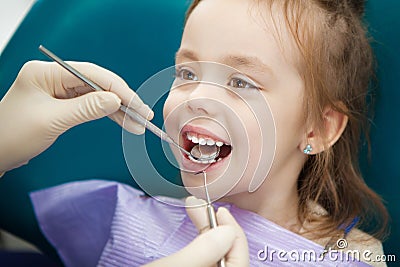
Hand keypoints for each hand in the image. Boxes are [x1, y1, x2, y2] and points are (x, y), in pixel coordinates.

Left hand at [0, 61, 152, 172]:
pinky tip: (123, 121)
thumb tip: (115, 100)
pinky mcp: (63, 102)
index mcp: (46, 72)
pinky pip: (91, 104)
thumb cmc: (13, 135)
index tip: (137, 105)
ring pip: (97, 95)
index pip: (91, 74)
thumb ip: (86, 108)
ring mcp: (59, 89)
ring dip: (118, 109)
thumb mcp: (52, 121)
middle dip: (122, 100)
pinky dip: (107, 114)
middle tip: (143, 116)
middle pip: (97, 83)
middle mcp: (54, 76)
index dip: (118, 90)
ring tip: (138, 124)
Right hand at [144, 197, 248, 266]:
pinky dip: (201, 244)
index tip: (220, 211)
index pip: (239, 261)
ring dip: (208, 232)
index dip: (234, 233)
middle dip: (216, 229)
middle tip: (200, 208)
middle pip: (228, 258)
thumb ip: (202, 252)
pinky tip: (197, 232)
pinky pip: (205, 262)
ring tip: (193, 211)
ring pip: (216, 258)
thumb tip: (228, 231)